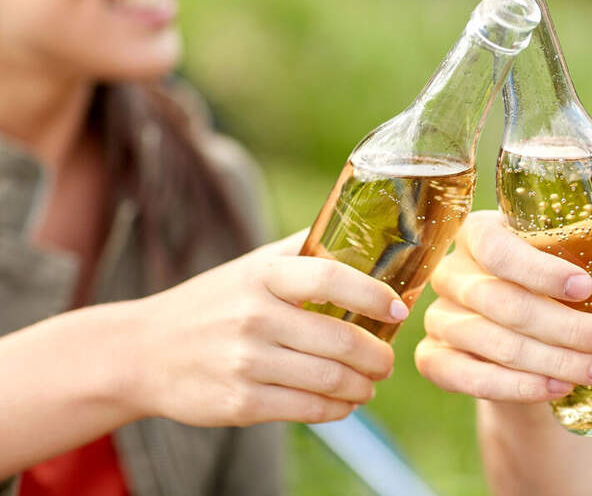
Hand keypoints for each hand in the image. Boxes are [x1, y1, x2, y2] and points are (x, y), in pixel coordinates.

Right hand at [127, 230, 408, 426]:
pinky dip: (337, 409)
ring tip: (370, 383)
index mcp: (262, 276)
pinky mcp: (240, 402)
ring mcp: (246, 362)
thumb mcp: (250, 267)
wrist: (141, 352)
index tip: (398, 308)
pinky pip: (306, 410)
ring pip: (329, 379)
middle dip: (377, 355)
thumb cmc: (211, 303)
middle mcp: (254, 316)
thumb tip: (361, 233)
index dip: (373, 293)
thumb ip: (301, 251)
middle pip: (339, 339)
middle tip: (387, 360)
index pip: (330, 277)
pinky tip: (344, 404)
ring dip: (363, 386)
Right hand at [415, 163, 591, 401]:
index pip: (497, 248)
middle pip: (502, 303)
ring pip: (494, 344)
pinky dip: (515, 387)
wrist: (525, 334)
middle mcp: (452, 273)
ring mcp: (440, 319)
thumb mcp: (588, 237)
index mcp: (479, 233)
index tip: (587, 288)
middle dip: (565, 327)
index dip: (540, 271)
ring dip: (553, 361)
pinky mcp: (436, 360)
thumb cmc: (556, 274)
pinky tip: (557, 389)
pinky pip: (466, 377)